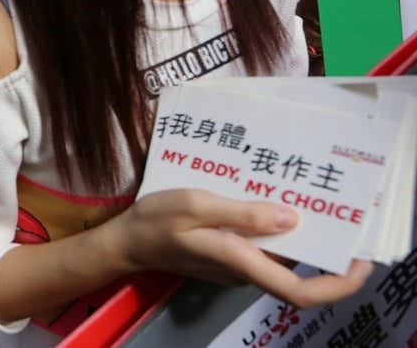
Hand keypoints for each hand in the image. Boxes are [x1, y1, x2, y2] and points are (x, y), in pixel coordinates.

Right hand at [110, 189, 373, 308]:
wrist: (126, 240)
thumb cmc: (156, 221)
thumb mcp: (195, 204)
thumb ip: (242, 212)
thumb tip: (292, 217)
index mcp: (240, 261)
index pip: (300, 291)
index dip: (338, 284)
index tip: (361, 262)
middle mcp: (246, 271)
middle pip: (300, 272)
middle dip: (329, 251)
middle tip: (344, 213)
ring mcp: (238, 266)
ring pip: (284, 257)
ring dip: (304, 233)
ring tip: (313, 196)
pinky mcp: (230, 257)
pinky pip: (265, 247)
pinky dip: (279, 228)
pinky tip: (275, 200)